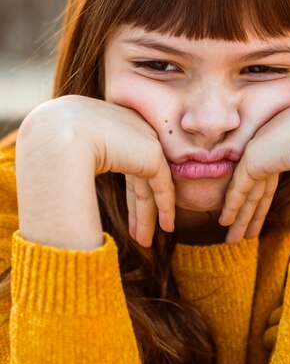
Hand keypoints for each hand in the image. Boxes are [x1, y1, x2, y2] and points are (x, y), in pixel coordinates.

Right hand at [16, 96, 175, 248]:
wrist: (56, 136)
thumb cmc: (50, 147)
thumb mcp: (67, 152)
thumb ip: (81, 161)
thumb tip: (75, 180)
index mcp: (109, 122)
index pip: (123, 159)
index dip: (126, 191)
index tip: (125, 216)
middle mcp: (130, 125)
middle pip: (138, 174)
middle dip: (138, 207)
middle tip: (138, 234)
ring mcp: (143, 137)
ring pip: (150, 182)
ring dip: (148, 215)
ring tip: (145, 241)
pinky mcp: (152, 153)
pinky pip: (162, 185)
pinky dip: (165, 207)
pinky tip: (166, 226)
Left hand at [219, 92, 289, 263]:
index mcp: (285, 147)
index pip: (269, 182)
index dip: (261, 204)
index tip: (255, 221)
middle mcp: (269, 148)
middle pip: (257, 190)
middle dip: (248, 214)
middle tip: (238, 234)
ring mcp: (259, 153)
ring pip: (245, 194)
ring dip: (239, 217)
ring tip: (232, 238)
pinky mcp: (253, 160)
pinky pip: (239, 188)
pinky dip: (232, 206)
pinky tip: (225, 221)